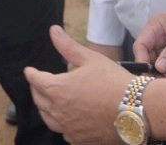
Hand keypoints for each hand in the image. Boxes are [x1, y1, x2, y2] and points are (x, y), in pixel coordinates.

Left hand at [25, 26, 130, 144]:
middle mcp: (59, 112)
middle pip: (39, 100)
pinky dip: (60, 124)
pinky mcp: (79, 140)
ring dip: (45, 108)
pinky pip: (63, 132)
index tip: (29, 71)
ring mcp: (68, 128)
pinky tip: (65, 119)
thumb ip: (68, 46)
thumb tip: (53, 31)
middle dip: (36, 90)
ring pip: (48, 119)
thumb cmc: (114, 81)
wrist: (136, 109)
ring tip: (47, 102)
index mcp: (58, 90)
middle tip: (37, 83)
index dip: (31, 74)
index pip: (36, 80)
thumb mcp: (90, 59)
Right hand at [132, 0, 165, 73]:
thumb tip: (158, 68)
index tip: (148, 73)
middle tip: (162, 83)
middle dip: (154, 71)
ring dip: (164, 75)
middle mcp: (159, 37)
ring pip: (159, 65)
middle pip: (148, 58)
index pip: (141, 45)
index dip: (141, 60)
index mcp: (156, 26)